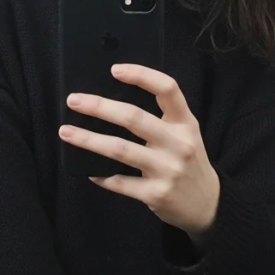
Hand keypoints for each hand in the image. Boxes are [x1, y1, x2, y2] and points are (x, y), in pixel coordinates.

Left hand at [59, 63, 219, 236]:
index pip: (167, 89)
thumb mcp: (186, 134)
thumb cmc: (188, 162)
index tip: (114, 69)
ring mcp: (167, 170)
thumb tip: (113, 102)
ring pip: (120, 149)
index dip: (141, 75)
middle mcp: (178, 144)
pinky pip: (120, 182)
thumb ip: (161, 118)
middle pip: (134, 118)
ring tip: (66, 132)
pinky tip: (88, 171)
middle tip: (73, 101)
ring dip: (89, 139)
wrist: (208, 204)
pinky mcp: (156, 194)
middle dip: (99, 107)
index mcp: (185, 123)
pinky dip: (101, 176)